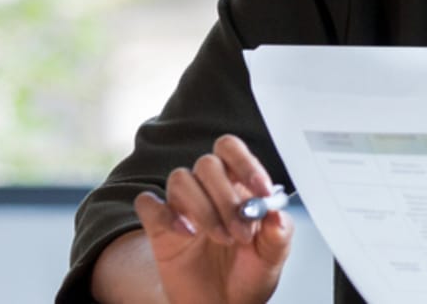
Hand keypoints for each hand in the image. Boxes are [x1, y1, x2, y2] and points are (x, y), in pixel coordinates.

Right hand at [131, 134, 293, 303]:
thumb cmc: (247, 276)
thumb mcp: (272, 258)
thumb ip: (279, 233)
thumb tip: (276, 211)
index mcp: (238, 186)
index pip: (232, 151)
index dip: (246, 164)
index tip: (261, 191)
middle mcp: (208, 190)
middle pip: (208, 164)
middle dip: (226, 197)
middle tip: (241, 232)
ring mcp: (182, 207)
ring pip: (181, 179)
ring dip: (203, 208)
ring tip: (221, 238)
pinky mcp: (159, 227)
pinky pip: (148, 203)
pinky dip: (165, 214)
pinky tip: (186, 234)